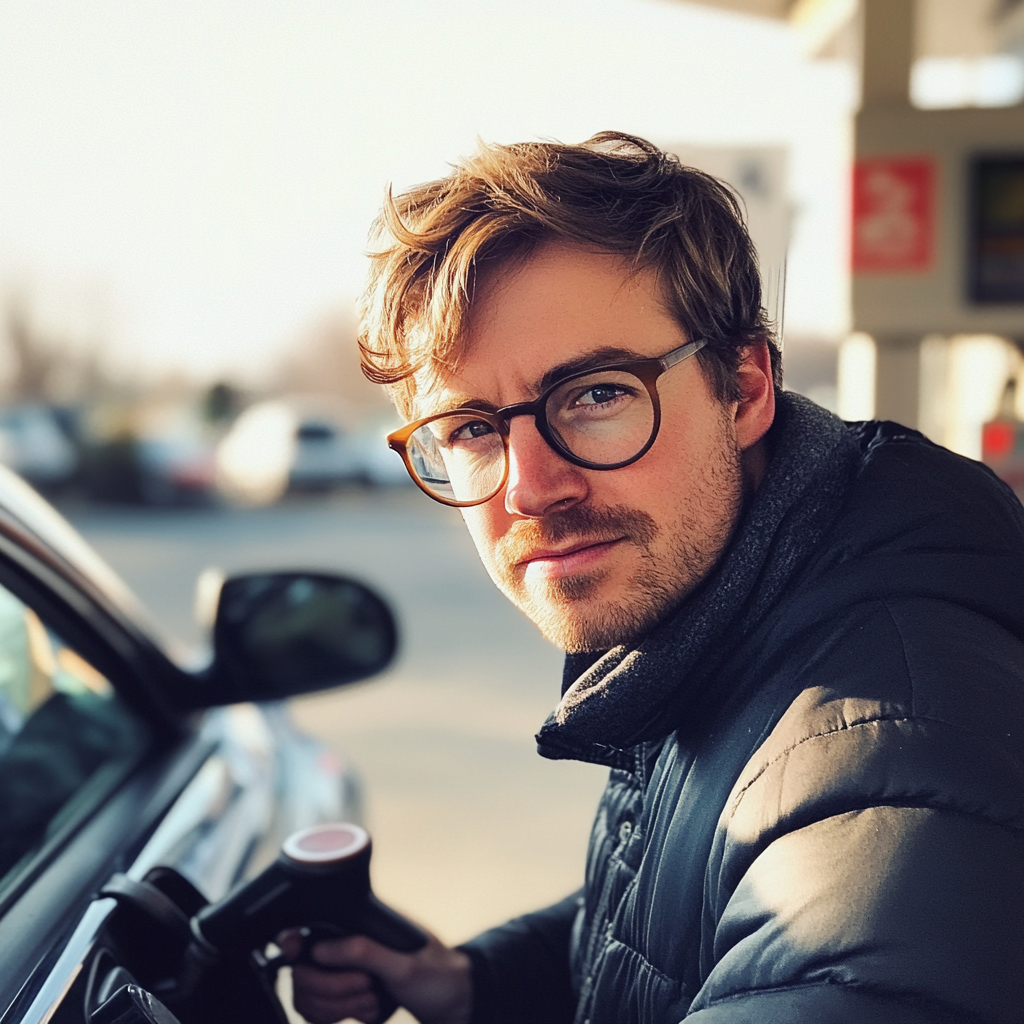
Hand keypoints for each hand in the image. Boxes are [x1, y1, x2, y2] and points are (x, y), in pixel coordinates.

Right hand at [280, 927, 471, 1023]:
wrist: (456, 1004)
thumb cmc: (437, 975)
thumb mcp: (404, 966)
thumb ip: (363, 953)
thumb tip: (318, 948)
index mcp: (359, 923)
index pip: (310, 924)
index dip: (292, 940)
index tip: (293, 951)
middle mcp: (346, 943)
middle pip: (302, 969)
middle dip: (331, 988)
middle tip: (366, 988)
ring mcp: (343, 970)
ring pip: (307, 994)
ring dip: (338, 1006)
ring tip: (372, 1002)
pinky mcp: (345, 995)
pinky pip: (319, 1011)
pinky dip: (338, 1016)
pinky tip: (368, 1012)